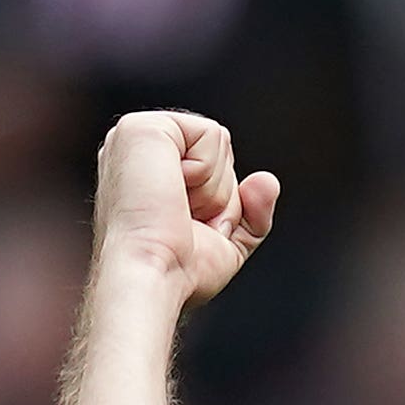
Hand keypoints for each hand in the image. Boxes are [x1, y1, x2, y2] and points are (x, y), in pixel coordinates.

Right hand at [88, 110, 277, 305]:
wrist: (154, 277)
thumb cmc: (178, 270)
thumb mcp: (228, 244)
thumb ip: (254, 212)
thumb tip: (268, 180)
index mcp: (151, 171)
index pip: (218, 167)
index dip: (222, 203)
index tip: (192, 229)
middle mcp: (141, 150)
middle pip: (222, 152)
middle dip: (221, 194)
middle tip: (186, 220)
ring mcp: (137, 135)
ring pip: (220, 141)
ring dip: (214, 187)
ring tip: (177, 208)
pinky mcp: (141, 127)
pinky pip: (211, 133)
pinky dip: (207, 171)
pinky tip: (174, 191)